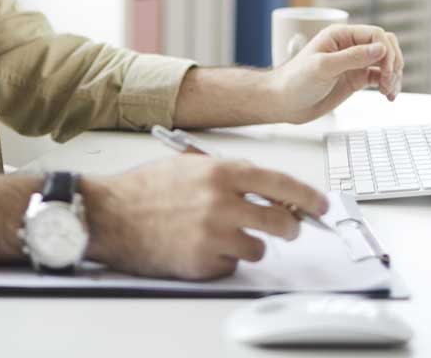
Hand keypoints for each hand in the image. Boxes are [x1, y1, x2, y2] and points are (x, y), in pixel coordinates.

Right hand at [81, 154, 327, 279]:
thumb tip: (271, 190)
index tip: (321, 206)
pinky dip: (224, 260)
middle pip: (281, 222)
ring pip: (259, 249)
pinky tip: (202, 247)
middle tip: (285, 228)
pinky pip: (233, 266)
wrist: (110, 215)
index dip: (308, 197)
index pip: (282, 185)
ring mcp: (213, 236)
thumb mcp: (192, 164)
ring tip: (224, 235)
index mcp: (223, 172)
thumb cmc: (147, 188)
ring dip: (250, 244)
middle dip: (289, 227)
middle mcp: (222, 203)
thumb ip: (233, 173)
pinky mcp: (202, 263)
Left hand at [267, 23, 404, 123]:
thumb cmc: (295, 81)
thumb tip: (381, 48)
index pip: (375, 34)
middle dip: (393, 62)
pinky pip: (379, 77)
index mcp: (340, 35)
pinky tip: (388, 95)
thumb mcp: (323, 67)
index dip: (386, 50)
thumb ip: (353, 57)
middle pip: (385, 46)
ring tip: (390, 92)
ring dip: (394, 75)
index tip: (387, 70)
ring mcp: (354, 63)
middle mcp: (349, 46)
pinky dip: (388, 85)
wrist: (284, 103)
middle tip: (390, 81)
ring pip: (385, 62)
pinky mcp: (355, 79)